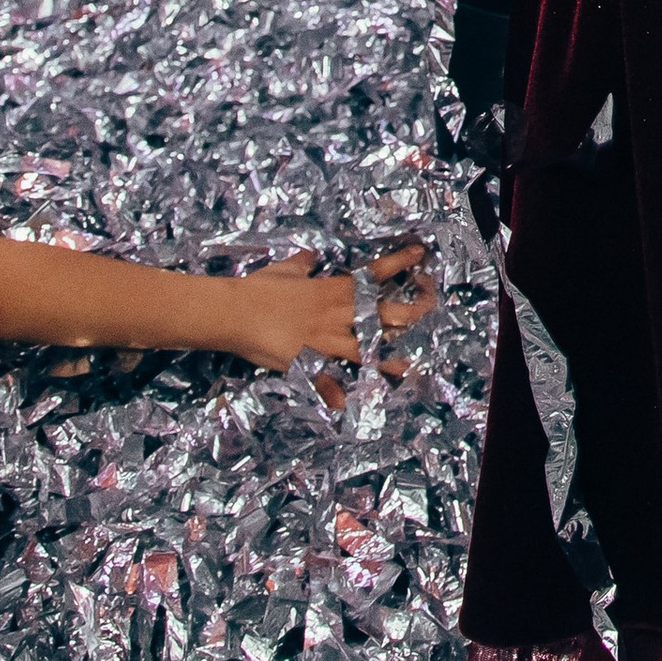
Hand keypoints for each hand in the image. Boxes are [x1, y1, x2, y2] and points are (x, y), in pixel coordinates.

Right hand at [226, 243, 437, 372]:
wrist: (235, 312)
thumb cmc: (259, 287)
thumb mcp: (286, 270)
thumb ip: (303, 265)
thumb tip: (310, 257)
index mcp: (334, 289)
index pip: (375, 273)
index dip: (400, 263)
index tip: (420, 256)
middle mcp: (337, 314)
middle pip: (384, 315)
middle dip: (410, 314)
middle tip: (426, 311)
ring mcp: (325, 340)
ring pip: (367, 350)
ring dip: (389, 359)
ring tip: (410, 366)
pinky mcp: (308, 363)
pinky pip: (327, 381)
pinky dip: (336, 393)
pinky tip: (347, 404)